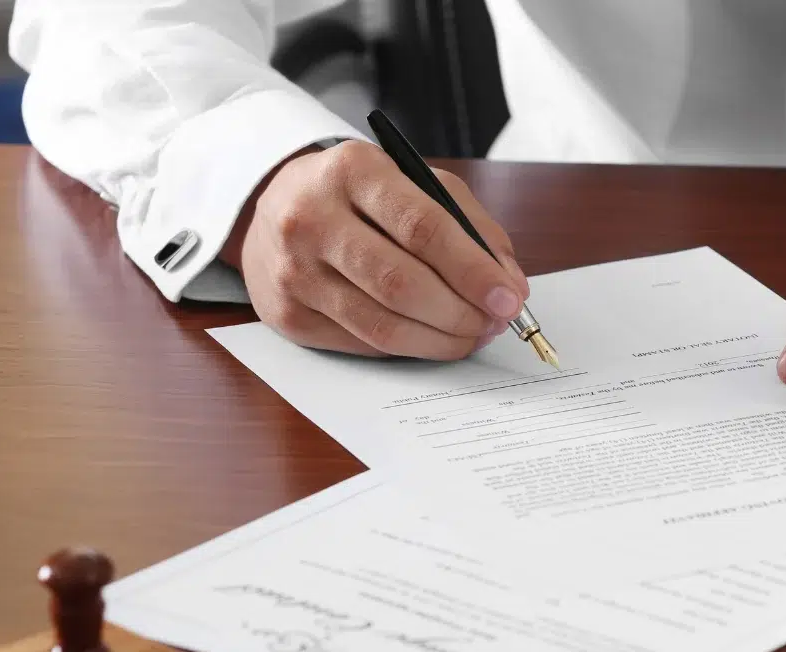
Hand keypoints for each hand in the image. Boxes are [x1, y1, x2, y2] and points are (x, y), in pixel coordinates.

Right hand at [221, 141, 529, 359]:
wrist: (275, 210)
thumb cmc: (361, 198)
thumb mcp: (415, 184)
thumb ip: (469, 226)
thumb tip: (510, 286)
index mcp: (353, 170)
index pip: (422, 228)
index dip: (473, 271)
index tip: (509, 298)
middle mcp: (313, 218)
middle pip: (402, 284)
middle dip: (462, 312)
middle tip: (495, 322)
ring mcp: (294, 271)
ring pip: (383, 326)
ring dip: (441, 340)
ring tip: (472, 334)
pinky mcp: (289, 315)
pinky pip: (364, 345)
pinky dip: (410, 347)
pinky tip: (431, 337)